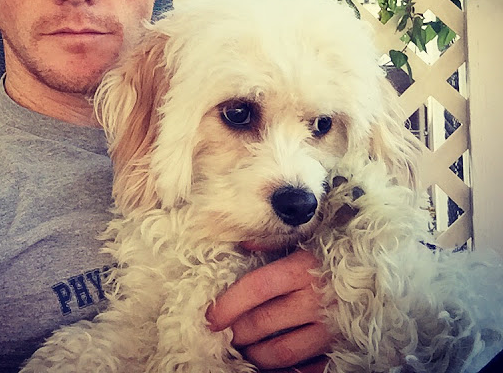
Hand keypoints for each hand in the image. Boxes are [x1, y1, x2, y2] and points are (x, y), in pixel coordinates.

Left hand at [205, 249, 331, 371]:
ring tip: (244, 350)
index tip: (211, 317)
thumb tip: (244, 242)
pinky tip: (275, 366)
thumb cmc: (340, 250)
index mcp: (303, 268)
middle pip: (263, 322)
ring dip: (256, 355)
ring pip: (282, 352)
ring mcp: (330, 328)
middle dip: (237, 331)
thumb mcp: (309, 237)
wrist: (386, 268)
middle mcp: (315, 300)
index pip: (256, 288)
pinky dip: (289, 370)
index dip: (229, 304)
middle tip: (225, 334)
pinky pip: (310, 369)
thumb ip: (275, 241)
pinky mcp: (343, 347)